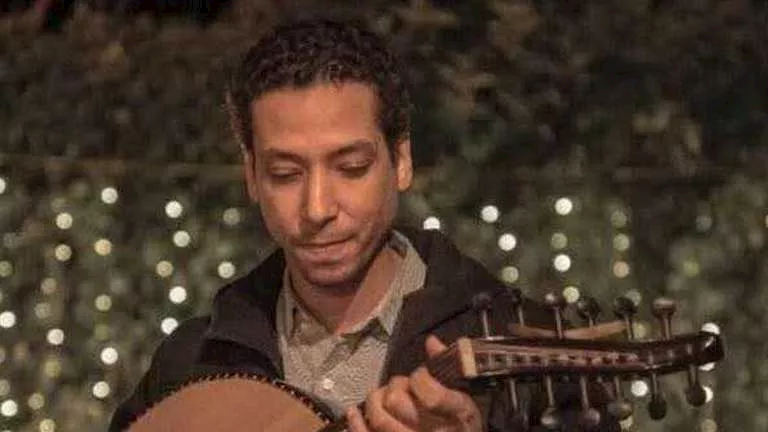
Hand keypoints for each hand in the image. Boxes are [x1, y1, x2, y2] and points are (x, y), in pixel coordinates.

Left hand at [347, 335, 482, 431]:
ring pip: (380, 421)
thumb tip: (431, 340)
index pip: (431, 396)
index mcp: (458, 414)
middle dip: (395, 387)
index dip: (420, 378)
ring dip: (375, 401)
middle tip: (401, 386)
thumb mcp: (465, 394)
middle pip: (398, 403)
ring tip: (380, 396)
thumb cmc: (463, 422)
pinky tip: (353, 411)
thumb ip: (449, 366)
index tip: (421, 375)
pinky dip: (357, 424)